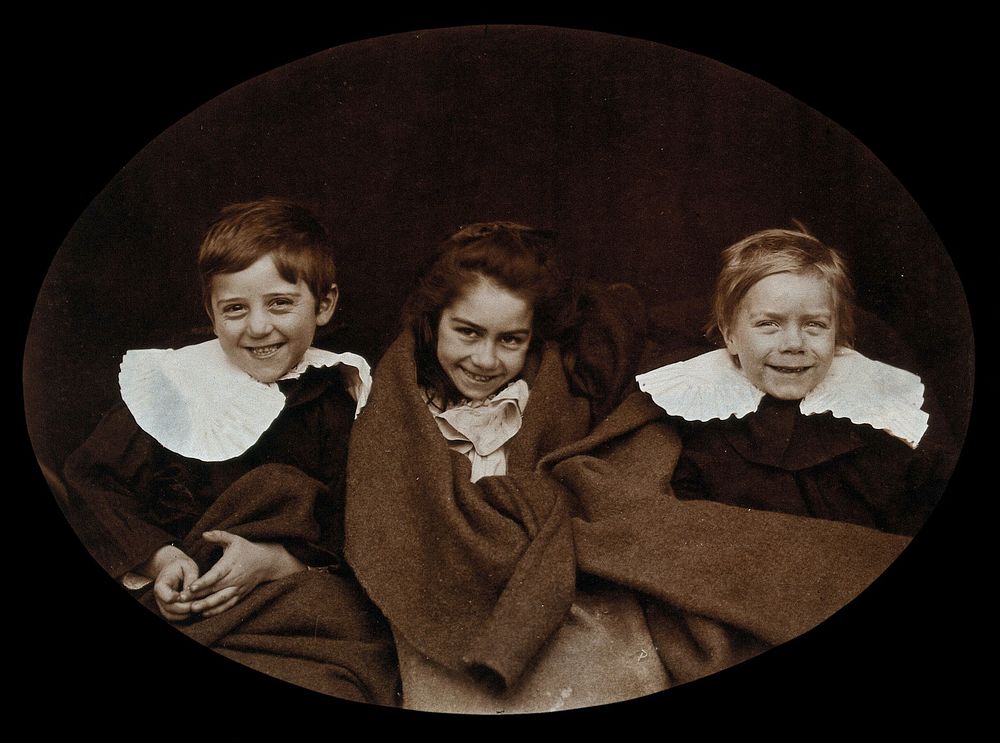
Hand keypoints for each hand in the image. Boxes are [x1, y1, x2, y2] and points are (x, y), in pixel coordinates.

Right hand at [145, 547, 199, 621]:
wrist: (173, 568)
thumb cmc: (182, 566)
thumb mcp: (188, 566)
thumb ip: (191, 578)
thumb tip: (192, 592)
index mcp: (161, 584)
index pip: (167, 597)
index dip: (179, 598)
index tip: (189, 593)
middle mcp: (159, 597)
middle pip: (170, 609)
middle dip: (186, 608)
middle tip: (200, 603)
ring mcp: (162, 604)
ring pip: (172, 616)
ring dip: (186, 614)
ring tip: (199, 606)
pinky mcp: (168, 609)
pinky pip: (176, 618)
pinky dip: (186, 616)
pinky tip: (196, 608)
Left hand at [179, 531, 304, 617]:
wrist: (266, 562)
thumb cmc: (246, 549)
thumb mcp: (234, 539)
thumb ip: (218, 536)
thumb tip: (203, 534)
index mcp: (231, 564)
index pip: (216, 574)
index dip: (204, 582)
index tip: (191, 586)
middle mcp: (235, 578)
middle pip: (215, 589)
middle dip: (198, 595)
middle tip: (182, 599)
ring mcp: (238, 588)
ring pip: (221, 600)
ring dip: (206, 605)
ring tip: (192, 609)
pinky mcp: (240, 595)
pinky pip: (228, 605)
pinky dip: (216, 610)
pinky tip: (204, 613)